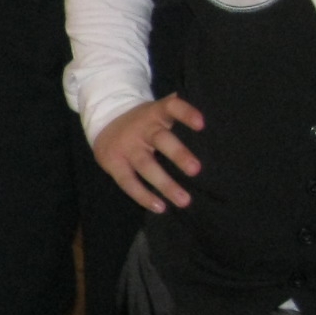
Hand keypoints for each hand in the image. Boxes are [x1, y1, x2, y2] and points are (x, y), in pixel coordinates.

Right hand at [93, 95, 205, 213]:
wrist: (103, 120)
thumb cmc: (144, 121)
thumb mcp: (157, 111)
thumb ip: (179, 111)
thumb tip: (213, 113)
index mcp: (156, 113)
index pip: (171, 107)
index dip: (185, 113)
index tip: (202, 124)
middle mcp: (142, 128)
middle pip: (160, 139)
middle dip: (178, 154)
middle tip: (196, 170)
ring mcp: (126, 147)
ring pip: (145, 165)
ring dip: (165, 184)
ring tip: (184, 200)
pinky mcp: (113, 163)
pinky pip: (128, 182)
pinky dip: (143, 196)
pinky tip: (160, 207)